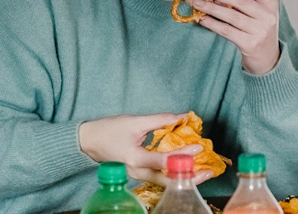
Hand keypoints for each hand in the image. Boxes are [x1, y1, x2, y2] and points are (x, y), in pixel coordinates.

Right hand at [78, 113, 212, 185]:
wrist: (88, 141)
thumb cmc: (109, 130)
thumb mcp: (135, 121)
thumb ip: (160, 120)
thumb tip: (182, 116)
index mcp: (135, 159)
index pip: (164, 159)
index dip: (183, 154)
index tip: (199, 147)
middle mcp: (137, 172)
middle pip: (167, 180)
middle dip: (189, 177)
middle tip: (208, 172)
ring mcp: (137, 175)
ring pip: (164, 182)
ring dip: (184, 177)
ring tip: (202, 173)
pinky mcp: (139, 174)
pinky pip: (159, 178)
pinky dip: (174, 174)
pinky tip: (186, 169)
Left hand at [192, 0, 280, 73]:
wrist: (267, 57)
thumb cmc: (258, 30)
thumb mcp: (259, 12)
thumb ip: (245, 0)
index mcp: (270, 2)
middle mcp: (268, 16)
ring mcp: (260, 31)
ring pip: (231, 15)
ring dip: (211, 8)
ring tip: (197, 4)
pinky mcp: (250, 44)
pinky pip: (227, 31)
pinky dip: (212, 24)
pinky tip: (203, 20)